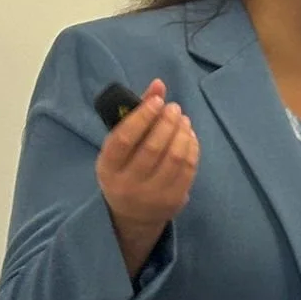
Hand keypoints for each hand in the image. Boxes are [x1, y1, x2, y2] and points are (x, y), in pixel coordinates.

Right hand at [96, 80, 199, 278]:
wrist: (132, 215)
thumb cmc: (124, 170)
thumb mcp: (120, 147)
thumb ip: (137, 114)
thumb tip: (158, 84)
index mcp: (108, 168)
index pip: (124, 139)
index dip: (143, 116)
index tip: (158, 102)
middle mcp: (128, 184)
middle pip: (154, 147)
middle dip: (168, 122)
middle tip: (174, 108)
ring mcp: (152, 195)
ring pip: (175, 157)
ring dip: (182, 133)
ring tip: (183, 119)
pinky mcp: (173, 200)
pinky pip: (189, 169)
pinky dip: (192, 147)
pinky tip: (189, 135)